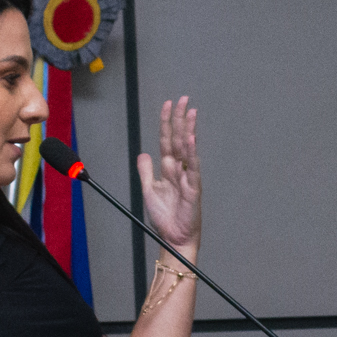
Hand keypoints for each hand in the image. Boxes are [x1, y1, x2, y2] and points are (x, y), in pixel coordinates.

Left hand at [136, 96, 200, 255]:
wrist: (173, 238)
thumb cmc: (165, 217)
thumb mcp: (149, 190)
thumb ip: (146, 171)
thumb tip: (143, 153)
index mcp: (169, 168)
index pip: (167, 140)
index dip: (167, 122)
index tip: (169, 104)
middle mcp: (179, 169)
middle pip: (178, 139)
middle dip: (180, 119)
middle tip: (183, 99)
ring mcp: (188, 177)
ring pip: (187, 149)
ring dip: (188, 130)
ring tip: (191, 112)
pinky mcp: (193, 188)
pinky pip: (193, 167)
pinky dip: (191, 153)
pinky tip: (190, 139)